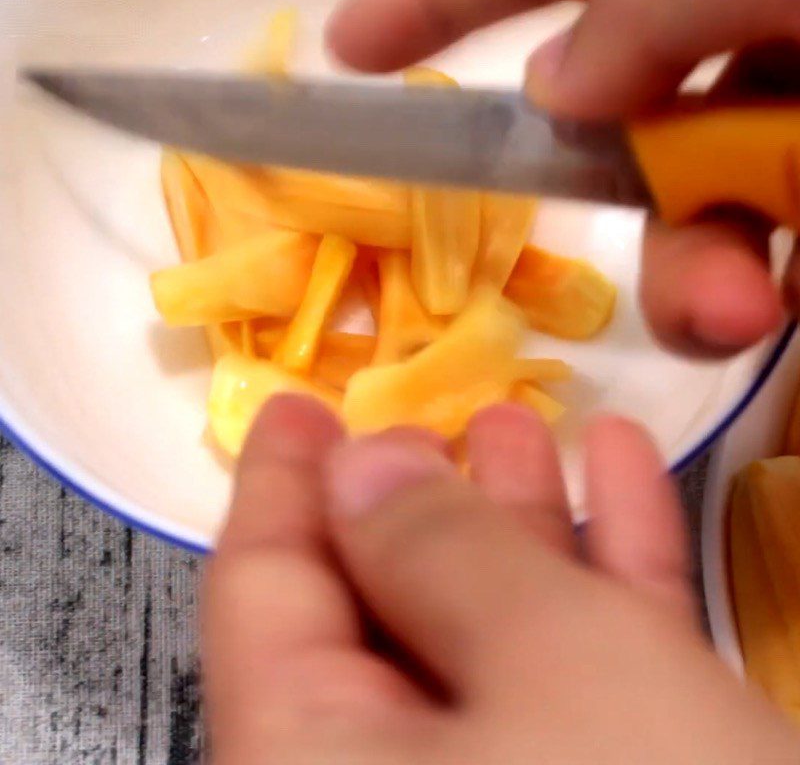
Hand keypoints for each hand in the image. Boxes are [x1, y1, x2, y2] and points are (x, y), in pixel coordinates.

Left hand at [202, 395, 798, 763]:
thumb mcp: (547, 664)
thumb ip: (436, 552)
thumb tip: (355, 466)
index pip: (262, 595)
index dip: (278, 484)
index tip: (293, 407)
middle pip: (377, 612)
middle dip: (416, 500)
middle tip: (429, 416)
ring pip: (487, 636)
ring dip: (519, 523)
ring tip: (528, 426)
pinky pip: (577, 674)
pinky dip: (604, 578)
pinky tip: (624, 476)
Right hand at [326, 0, 799, 357]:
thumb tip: (558, 86)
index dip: (432, 0)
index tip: (350, 50)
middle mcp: (730, 33)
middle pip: (614, 128)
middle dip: (618, 211)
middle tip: (668, 272)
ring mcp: (787, 116)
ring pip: (696, 212)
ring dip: (697, 281)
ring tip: (742, 312)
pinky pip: (772, 252)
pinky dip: (766, 289)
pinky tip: (780, 302)